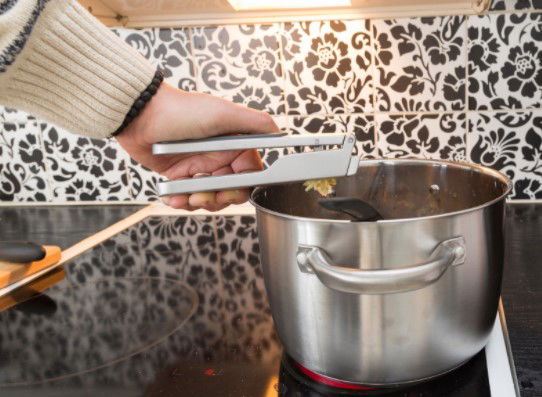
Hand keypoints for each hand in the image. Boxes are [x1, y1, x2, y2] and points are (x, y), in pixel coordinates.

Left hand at [116, 83, 279, 209]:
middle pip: (230, 192)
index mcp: (234, 145)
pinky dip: (181, 201)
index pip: (249, 176)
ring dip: (199, 202)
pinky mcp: (180, 177)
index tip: (229, 190)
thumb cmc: (181, 111)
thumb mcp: (224, 113)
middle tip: (204, 196)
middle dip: (218, 198)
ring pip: (210, 199)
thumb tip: (281, 132)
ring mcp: (200, 168)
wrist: (140, 116)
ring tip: (186, 196)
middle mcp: (220, 157)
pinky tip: (173, 197)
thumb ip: (256, 123)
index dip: (241, 187)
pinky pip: (187, 198)